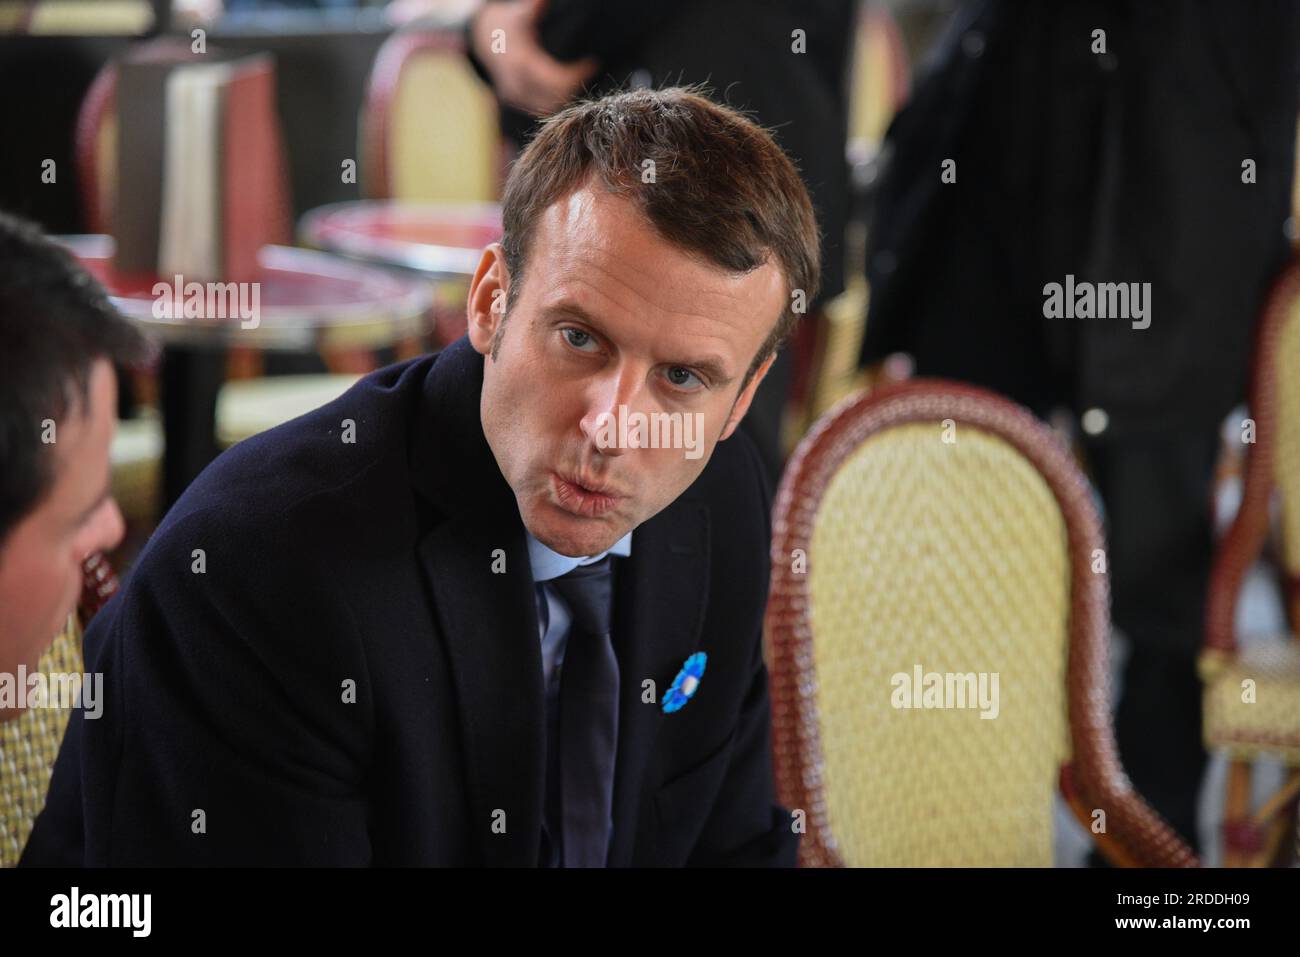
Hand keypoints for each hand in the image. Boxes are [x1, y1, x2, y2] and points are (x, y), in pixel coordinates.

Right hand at [470, 0, 598, 115]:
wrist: (483, 37)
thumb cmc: (508, 22)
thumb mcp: (519, 13)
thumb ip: (533, 8)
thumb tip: (543, 0)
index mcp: (520, 63)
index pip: (556, 80)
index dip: (577, 74)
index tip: (593, 62)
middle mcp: (516, 83)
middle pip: (555, 96)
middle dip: (575, 85)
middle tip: (589, 69)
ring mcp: (514, 95)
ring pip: (549, 106)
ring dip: (566, 95)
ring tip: (579, 76)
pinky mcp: (515, 100)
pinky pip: (540, 108)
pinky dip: (555, 100)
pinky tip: (567, 86)